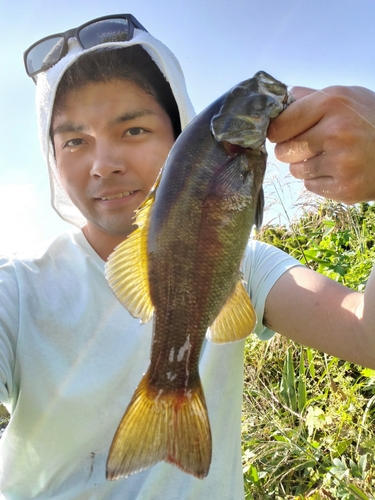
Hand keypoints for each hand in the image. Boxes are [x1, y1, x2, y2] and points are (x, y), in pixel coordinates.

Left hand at [267, 85, 374, 203]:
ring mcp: (340, 162)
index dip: (278, 132)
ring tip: (330, 157)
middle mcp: (335, 132)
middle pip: (283, 151)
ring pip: (296, 171)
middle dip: (292, 150)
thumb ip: (313, 97)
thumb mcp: (348, 97)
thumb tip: (285, 97)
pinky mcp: (344, 187)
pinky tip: (339, 170)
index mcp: (331, 103)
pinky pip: (311, 186)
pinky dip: (320, 180)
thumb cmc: (372, 120)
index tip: (283, 133)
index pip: (280, 125)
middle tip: (311, 146)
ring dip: (306, 166)